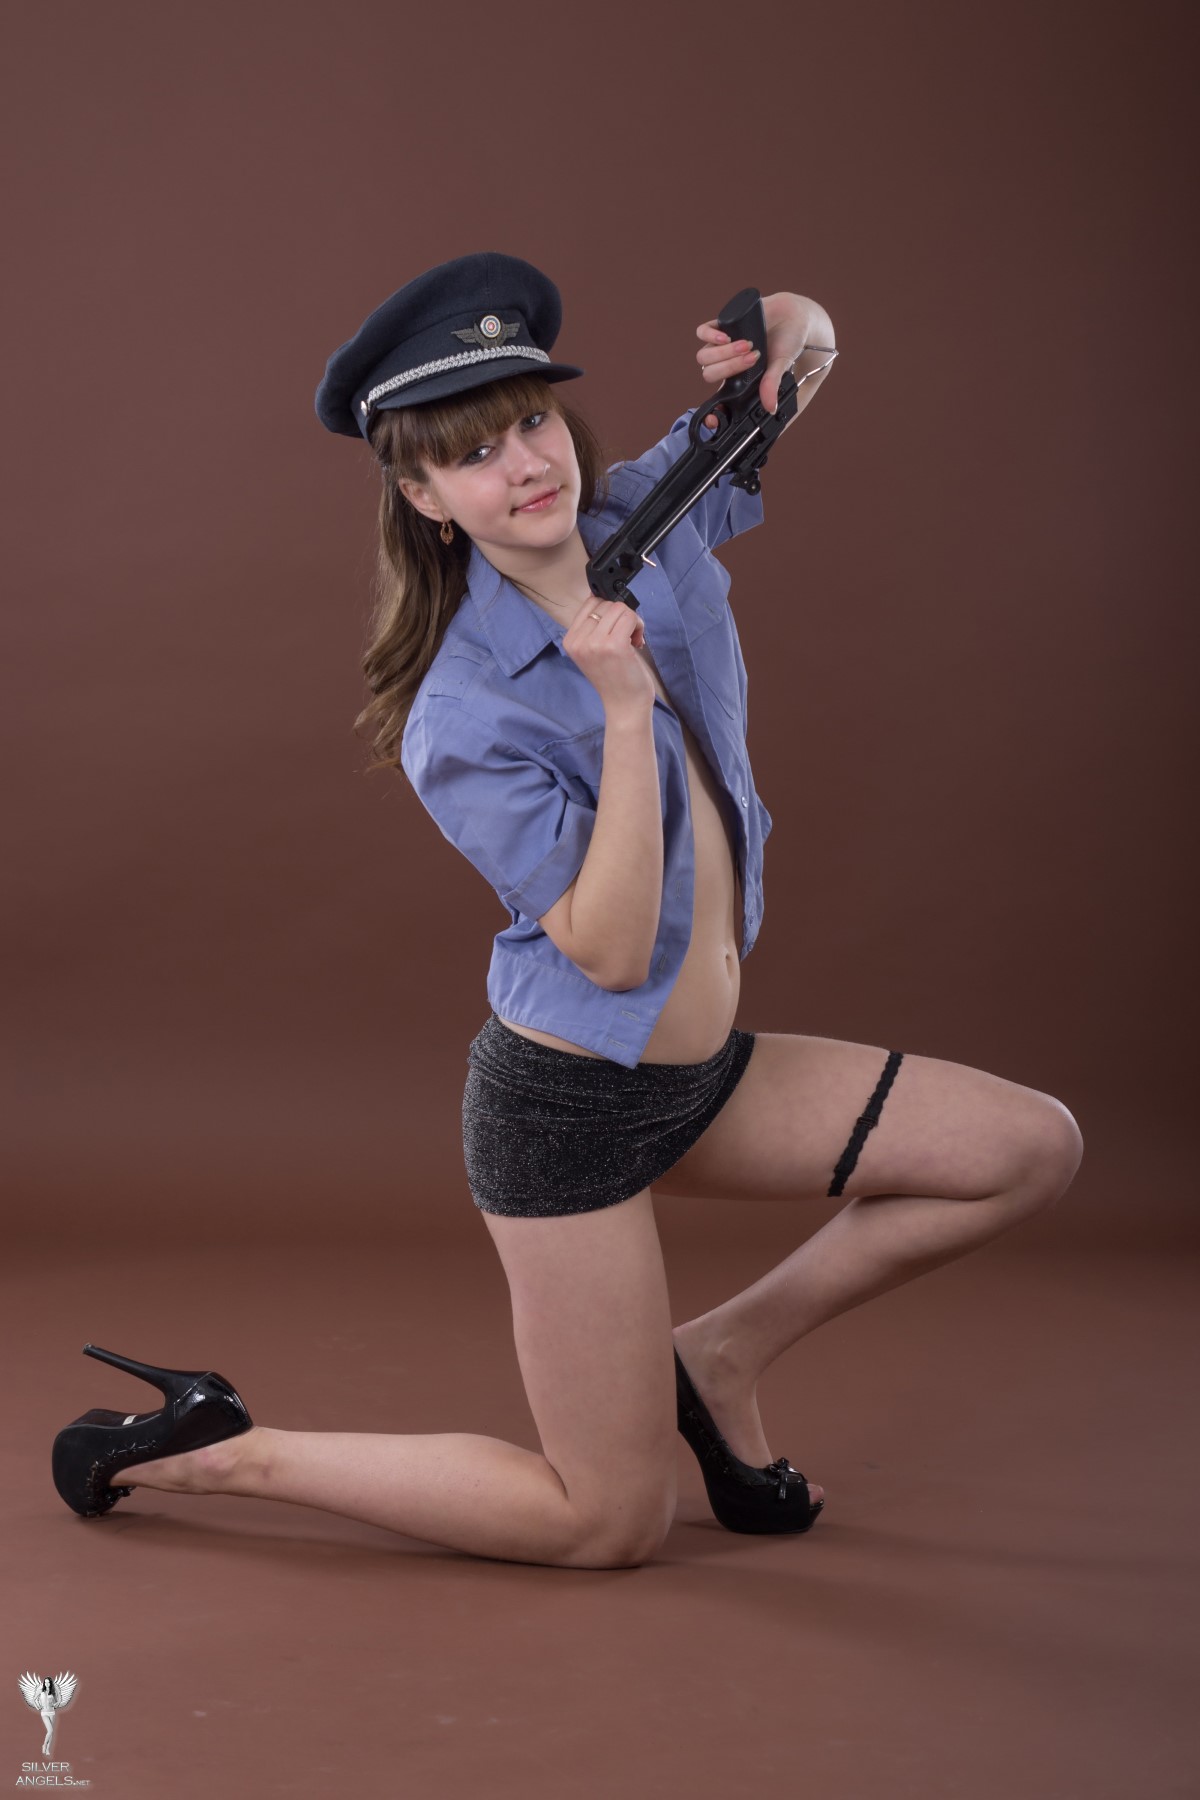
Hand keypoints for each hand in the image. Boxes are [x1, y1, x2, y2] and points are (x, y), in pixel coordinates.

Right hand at [562, 599, 653, 713]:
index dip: (608, 611)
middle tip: (626, 637)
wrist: (624, 706)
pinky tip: (637, 642)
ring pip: (619, 608)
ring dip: (632, 621)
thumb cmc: (614, 679)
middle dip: (621, 616)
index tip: (615, 628)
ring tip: (631, 640)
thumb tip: (603, 595)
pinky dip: (638, 625)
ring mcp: (595, 643)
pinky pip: (630, 617)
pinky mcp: (614, 646)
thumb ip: (593, 627)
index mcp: (570, 640)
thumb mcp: (594, 650)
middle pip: (605, 603)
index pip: (590, 603)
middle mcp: (579, 641)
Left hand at [695, 292, 824, 421]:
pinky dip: (710, 336)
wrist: (793, 314)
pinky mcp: (722, 324)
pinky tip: (727, 336)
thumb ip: (771, 384)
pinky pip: (702, 332)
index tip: (713, 419)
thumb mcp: (781, 365)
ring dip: (724, 353)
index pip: (717, 397)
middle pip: (709, 373)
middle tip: (753, 358)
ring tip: (747, 344)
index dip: (710, 409)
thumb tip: (771, 408)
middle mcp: (727, 363)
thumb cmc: (787, 343)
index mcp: (738, 379)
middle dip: (729, 367)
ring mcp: (722, 344)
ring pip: (704, 356)